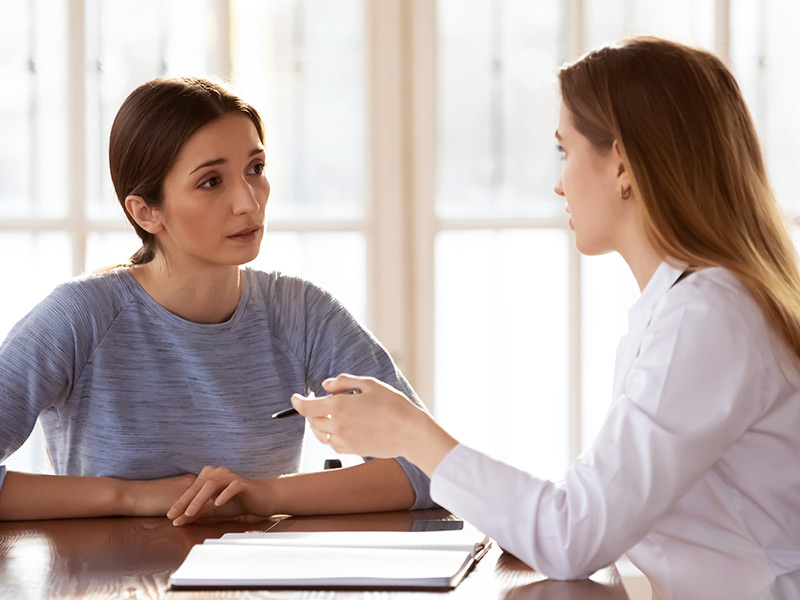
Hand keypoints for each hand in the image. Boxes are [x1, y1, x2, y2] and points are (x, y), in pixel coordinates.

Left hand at [166, 466, 271, 525]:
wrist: (264, 498)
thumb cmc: (239, 502)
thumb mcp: (215, 510)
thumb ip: (198, 513)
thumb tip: (178, 521)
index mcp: (211, 477)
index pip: (192, 490)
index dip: (180, 502)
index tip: (169, 516)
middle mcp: (219, 473)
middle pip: (199, 486)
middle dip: (185, 501)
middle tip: (173, 515)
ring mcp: (231, 476)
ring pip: (212, 485)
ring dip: (200, 499)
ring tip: (190, 512)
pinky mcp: (243, 483)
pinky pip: (232, 487)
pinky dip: (224, 495)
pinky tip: (217, 503)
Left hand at [291, 374, 458, 475]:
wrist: (410, 432)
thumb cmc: (393, 405)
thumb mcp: (369, 384)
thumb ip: (344, 382)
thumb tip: (325, 386)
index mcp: (339, 406)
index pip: (306, 407)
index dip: (296, 402)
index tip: (294, 398)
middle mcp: (337, 425)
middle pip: (311, 421)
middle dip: (310, 412)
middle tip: (318, 403)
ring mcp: (344, 440)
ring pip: (320, 435)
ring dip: (319, 425)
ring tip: (328, 416)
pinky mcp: (351, 450)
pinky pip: (332, 444)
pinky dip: (330, 436)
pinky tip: (341, 428)